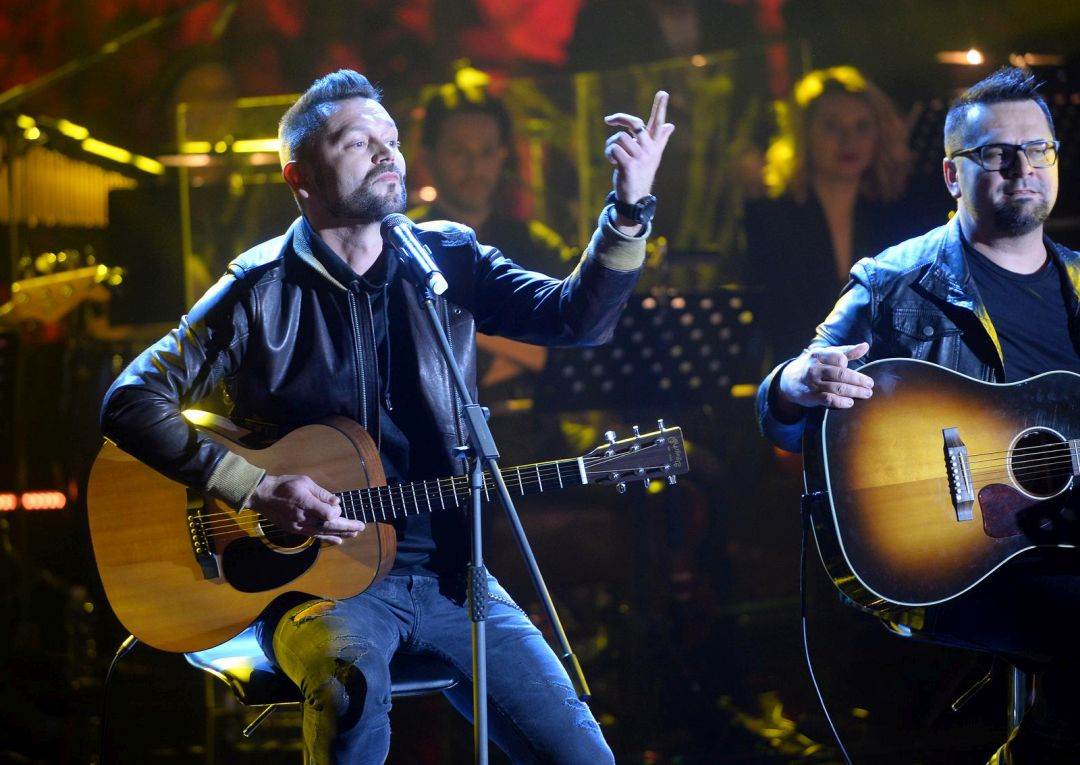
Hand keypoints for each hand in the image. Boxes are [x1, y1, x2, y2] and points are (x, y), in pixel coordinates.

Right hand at [249, 474, 363, 544]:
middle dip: (347, 527)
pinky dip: (327, 538)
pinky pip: (315, 536)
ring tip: (354, 534)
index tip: (337, 505)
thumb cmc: (284, 485)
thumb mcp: (304, 482)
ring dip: (340, 533)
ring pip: (323, 533)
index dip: (336, 511)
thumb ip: (321, 493)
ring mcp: (299, 527)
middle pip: (329, 526)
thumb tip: (337, 502)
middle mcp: (303, 519)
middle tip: (361, 527)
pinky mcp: (295, 530)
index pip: (328, 514)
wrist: (262, 496)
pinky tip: (338, 540)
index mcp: (306, 504)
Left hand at [604, 91, 674, 216]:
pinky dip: (609, 153)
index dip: (660, 108)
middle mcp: (650, 150)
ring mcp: (640, 158)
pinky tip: (612, 162)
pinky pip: (614, 149)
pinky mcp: (629, 166)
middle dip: (620, 118)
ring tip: (612, 156)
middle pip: (635, 124)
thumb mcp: (652, 156)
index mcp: (654, 145)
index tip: (663, 92)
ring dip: (610, 145)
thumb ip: (660, 139)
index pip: (658, 123)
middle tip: (609, 119)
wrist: (635, 198)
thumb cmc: (640, 174)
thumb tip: (670, 125)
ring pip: (619, 137)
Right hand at [777, 342, 873, 412]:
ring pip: (837, 388)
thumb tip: (865, 346)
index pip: (836, 357)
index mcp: (818, 355)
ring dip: (854, 392)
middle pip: (840, 374)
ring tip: (866, 393)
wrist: (789, 381)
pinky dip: (841, 402)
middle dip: (858, 380)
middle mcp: (814, 369)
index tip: (856, 367)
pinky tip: (850, 402)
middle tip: (870, 385)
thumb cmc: (814, 365)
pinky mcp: (812, 397)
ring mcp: (812, 384)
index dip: (847, 362)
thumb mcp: (826, 355)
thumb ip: (846, 351)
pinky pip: (829, 400)